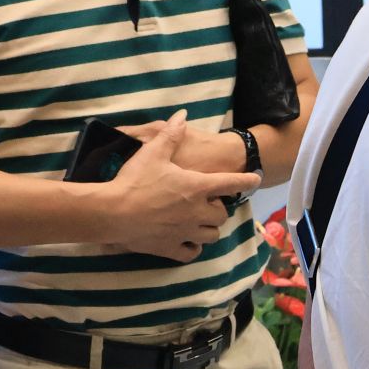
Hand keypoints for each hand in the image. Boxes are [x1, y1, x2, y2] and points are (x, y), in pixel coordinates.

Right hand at [102, 111, 260, 260]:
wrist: (112, 213)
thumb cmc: (135, 181)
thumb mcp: (153, 152)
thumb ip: (171, 134)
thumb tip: (183, 115)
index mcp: (197, 187)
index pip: (231, 183)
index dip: (246, 181)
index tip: (256, 179)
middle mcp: (197, 212)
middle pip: (221, 214)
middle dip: (218, 208)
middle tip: (208, 203)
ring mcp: (185, 233)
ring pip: (211, 235)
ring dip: (209, 228)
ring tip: (200, 222)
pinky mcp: (170, 248)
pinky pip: (191, 253)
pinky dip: (193, 248)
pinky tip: (187, 241)